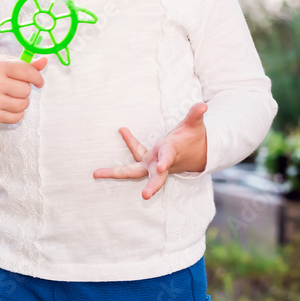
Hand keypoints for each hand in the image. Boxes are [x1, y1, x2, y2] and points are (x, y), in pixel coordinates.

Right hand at [0, 55, 46, 122]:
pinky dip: (17, 113)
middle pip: (26, 90)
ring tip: (12, 96)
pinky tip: (9, 106)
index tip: (38, 81)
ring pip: (23, 105)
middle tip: (15, 87)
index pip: (27, 72)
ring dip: (22, 101)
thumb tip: (45, 61)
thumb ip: (26, 64)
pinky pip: (17, 117)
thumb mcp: (5, 62)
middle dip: (25, 89)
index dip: (37, 78)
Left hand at [92, 102, 208, 199]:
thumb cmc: (193, 138)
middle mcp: (162, 163)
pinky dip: (129, 142)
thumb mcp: (195, 125)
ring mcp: (152, 164)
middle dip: (152, 187)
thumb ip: (196, 115)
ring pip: (133, 171)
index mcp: (172, 154)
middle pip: (156, 178)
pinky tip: (122, 129)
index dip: (164, 161)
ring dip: (115, 173)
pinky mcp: (147, 161)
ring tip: (97, 174)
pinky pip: (134, 154)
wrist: (195, 153)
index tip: (161, 166)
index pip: (168, 158)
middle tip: (145, 195)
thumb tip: (203, 105)